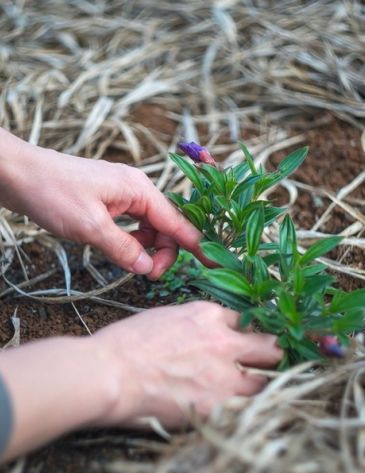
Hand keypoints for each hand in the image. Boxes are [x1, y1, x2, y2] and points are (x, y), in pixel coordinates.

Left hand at [0, 129, 203, 278]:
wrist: (18, 172)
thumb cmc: (52, 192)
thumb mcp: (91, 227)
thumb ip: (124, 249)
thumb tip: (148, 269)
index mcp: (140, 190)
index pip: (178, 222)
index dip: (197, 245)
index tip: (215, 265)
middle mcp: (138, 190)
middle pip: (166, 227)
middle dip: (163, 252)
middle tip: (148, 276)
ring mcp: (124, 195)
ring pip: (150, 227)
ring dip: (147, 248)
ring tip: (133, 265)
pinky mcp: (111, 202)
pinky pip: (133, 224)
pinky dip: (133, 241)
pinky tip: (122, 250)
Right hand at [0, 301, 281, 460]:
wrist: (110, 373)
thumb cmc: (129, 343)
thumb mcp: (168, 317)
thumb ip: (198, 323)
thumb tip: (212, 331)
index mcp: (210, 315)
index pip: (249, 319)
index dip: (252, 330)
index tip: (255, 338)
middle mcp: (224, 341)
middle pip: (270, 345)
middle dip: (273, 352)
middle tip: (271, 360)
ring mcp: (224, 374)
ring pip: (265, 379)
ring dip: (260, 383)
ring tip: (251, 388)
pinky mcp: (217, 404)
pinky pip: (244, 407)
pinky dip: (242, 407)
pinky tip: (232, 407)